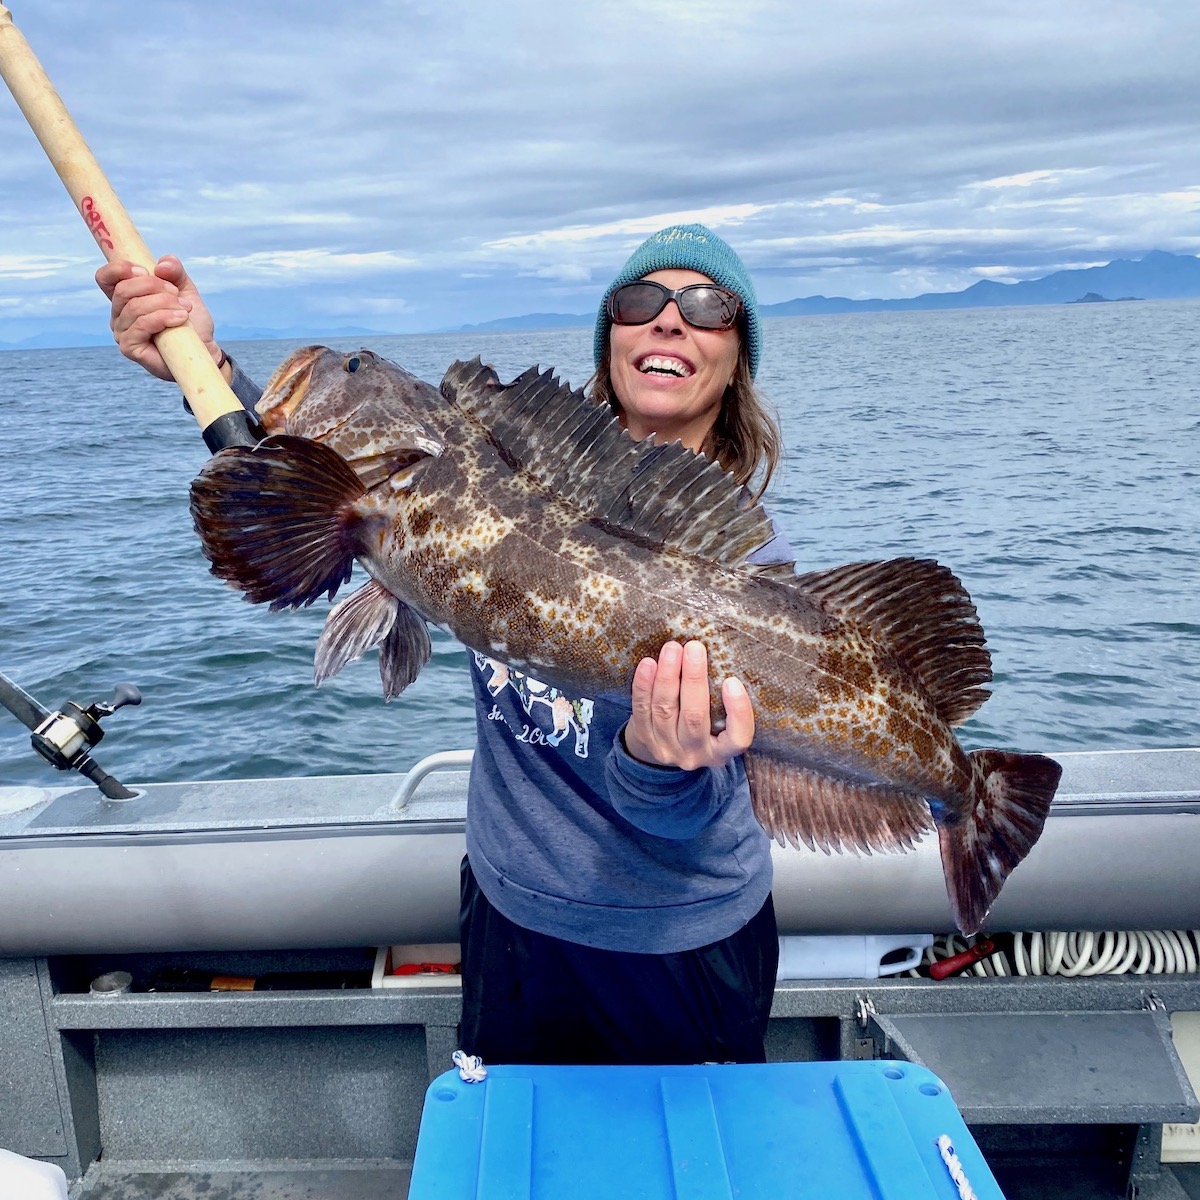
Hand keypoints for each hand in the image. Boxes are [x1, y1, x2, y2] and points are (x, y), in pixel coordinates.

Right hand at [95, 255, 221, 381]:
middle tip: (176, 293)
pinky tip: (180, 319)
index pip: (105, 278)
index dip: (119, 269)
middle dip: (153, 286)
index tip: (145, 269)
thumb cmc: (191, 320)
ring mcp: (122, 332)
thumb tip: (161, 264)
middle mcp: (119, 315)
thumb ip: (174, 271)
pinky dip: (162, 318)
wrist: (205, 348)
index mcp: (126, 298)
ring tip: (185, 308)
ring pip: (134, 307)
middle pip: (123, 290)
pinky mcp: (129, 348)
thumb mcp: (184, 288)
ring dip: (164, 303)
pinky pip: (141, 325)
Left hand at [623, 640, 754, 770]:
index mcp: (721, 752)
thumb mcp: (718, 722)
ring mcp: (666, 748)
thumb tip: (718, 653)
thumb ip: (721, 700)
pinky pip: (641, 709)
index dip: (738, 711)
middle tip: (694, 647)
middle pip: (694, 717)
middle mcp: (695, 753)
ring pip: (665, 710)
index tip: (732, 681)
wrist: (664, 747)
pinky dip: (643, 685)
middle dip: (694, 679)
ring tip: (672, 649)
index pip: (738, 738)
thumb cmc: (701, 724)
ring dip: (667, 675)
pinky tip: (648, 664)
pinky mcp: (643, 738)